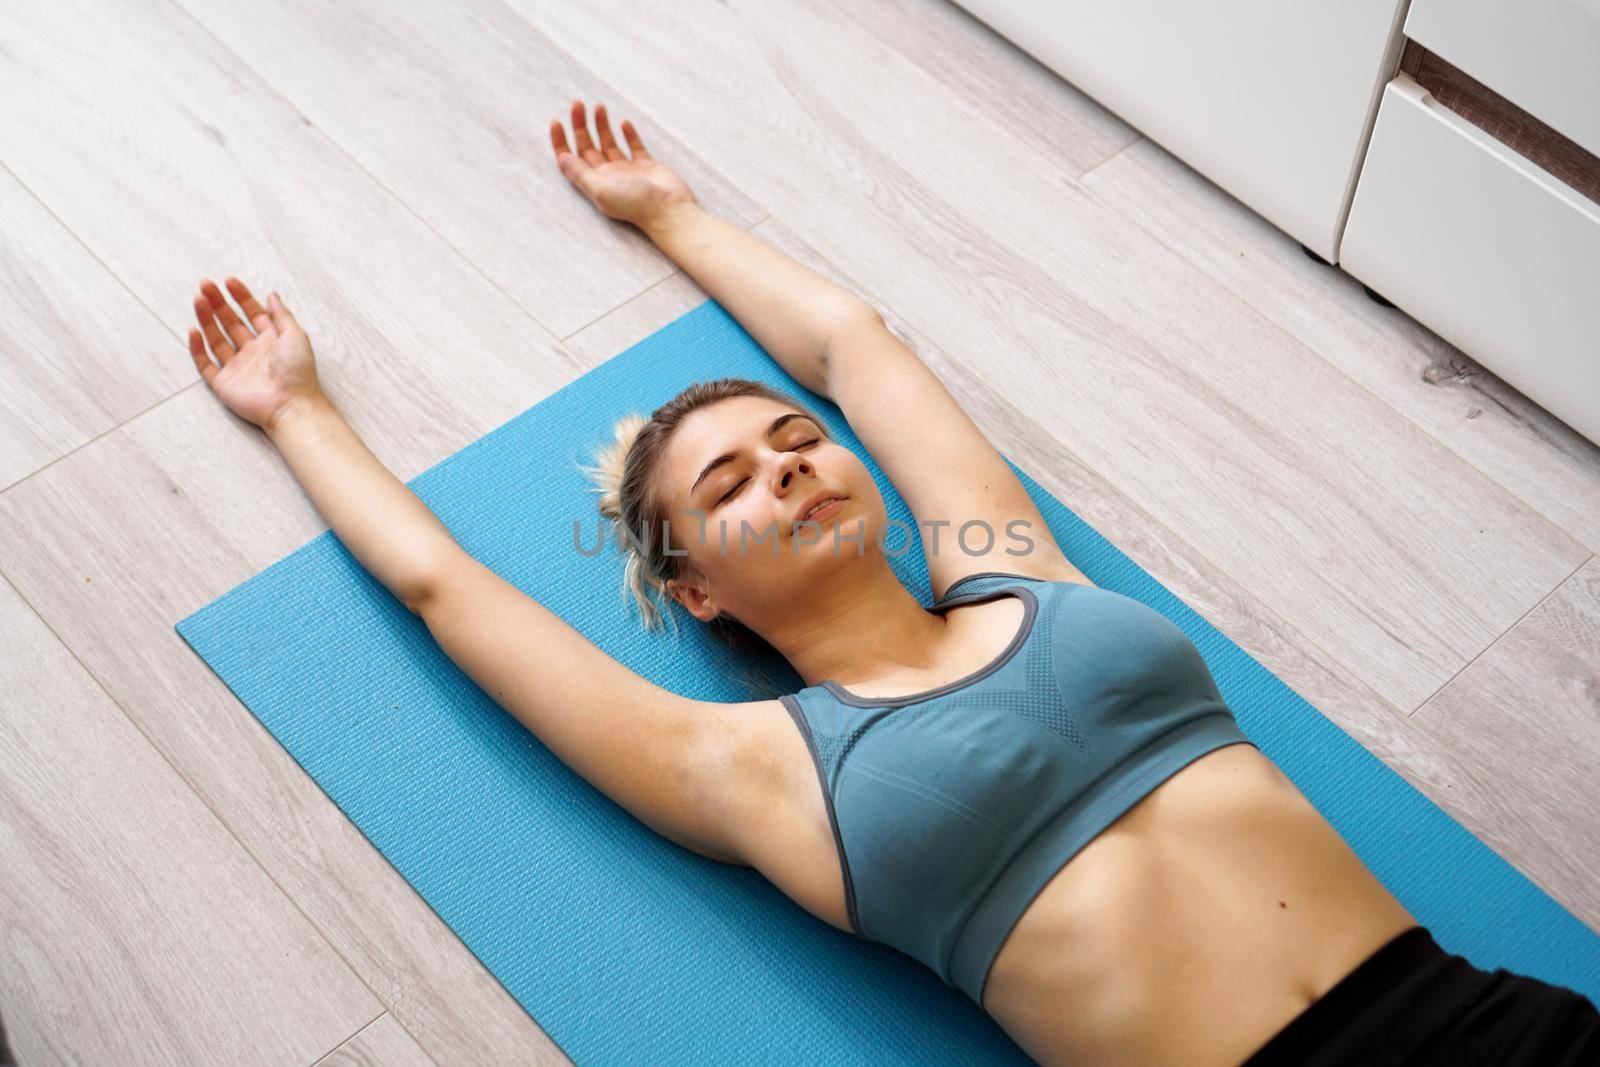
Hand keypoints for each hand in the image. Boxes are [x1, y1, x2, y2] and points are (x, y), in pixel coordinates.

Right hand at [187, 277, 321, 433]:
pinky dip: (197, 348)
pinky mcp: (224, 383)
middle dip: (218, 303)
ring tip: (198, 299)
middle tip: (206, 285)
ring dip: (206, 318)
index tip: (229, 281)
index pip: (253, 313)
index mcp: (271, 341)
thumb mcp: (295, 336)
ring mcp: (237, 367)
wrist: (291, 405)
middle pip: (231, 323)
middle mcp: (253, 352)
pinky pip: (205, 364)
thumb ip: (281, 315)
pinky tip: (193, 330)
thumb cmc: (298, 372)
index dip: (241, 297)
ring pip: (216, 338)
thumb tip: (272, 294)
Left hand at [549, 98, 696, 229]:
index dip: (560, 141)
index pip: (571, 159)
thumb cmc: (635, 204)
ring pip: (609, 143)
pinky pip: (635, 147)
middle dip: (580, 125)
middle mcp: (609, 176)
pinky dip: (628, 134)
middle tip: (578, 104)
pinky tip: (624, 123)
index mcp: (595, 183)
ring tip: (599, 107)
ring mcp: (628, 171)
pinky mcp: (647, 167)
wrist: (670, 211)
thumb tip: (562, 158)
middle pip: (588, 147)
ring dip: (601, 125)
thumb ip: (580, 173)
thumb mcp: (600, 189)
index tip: (556, 121)